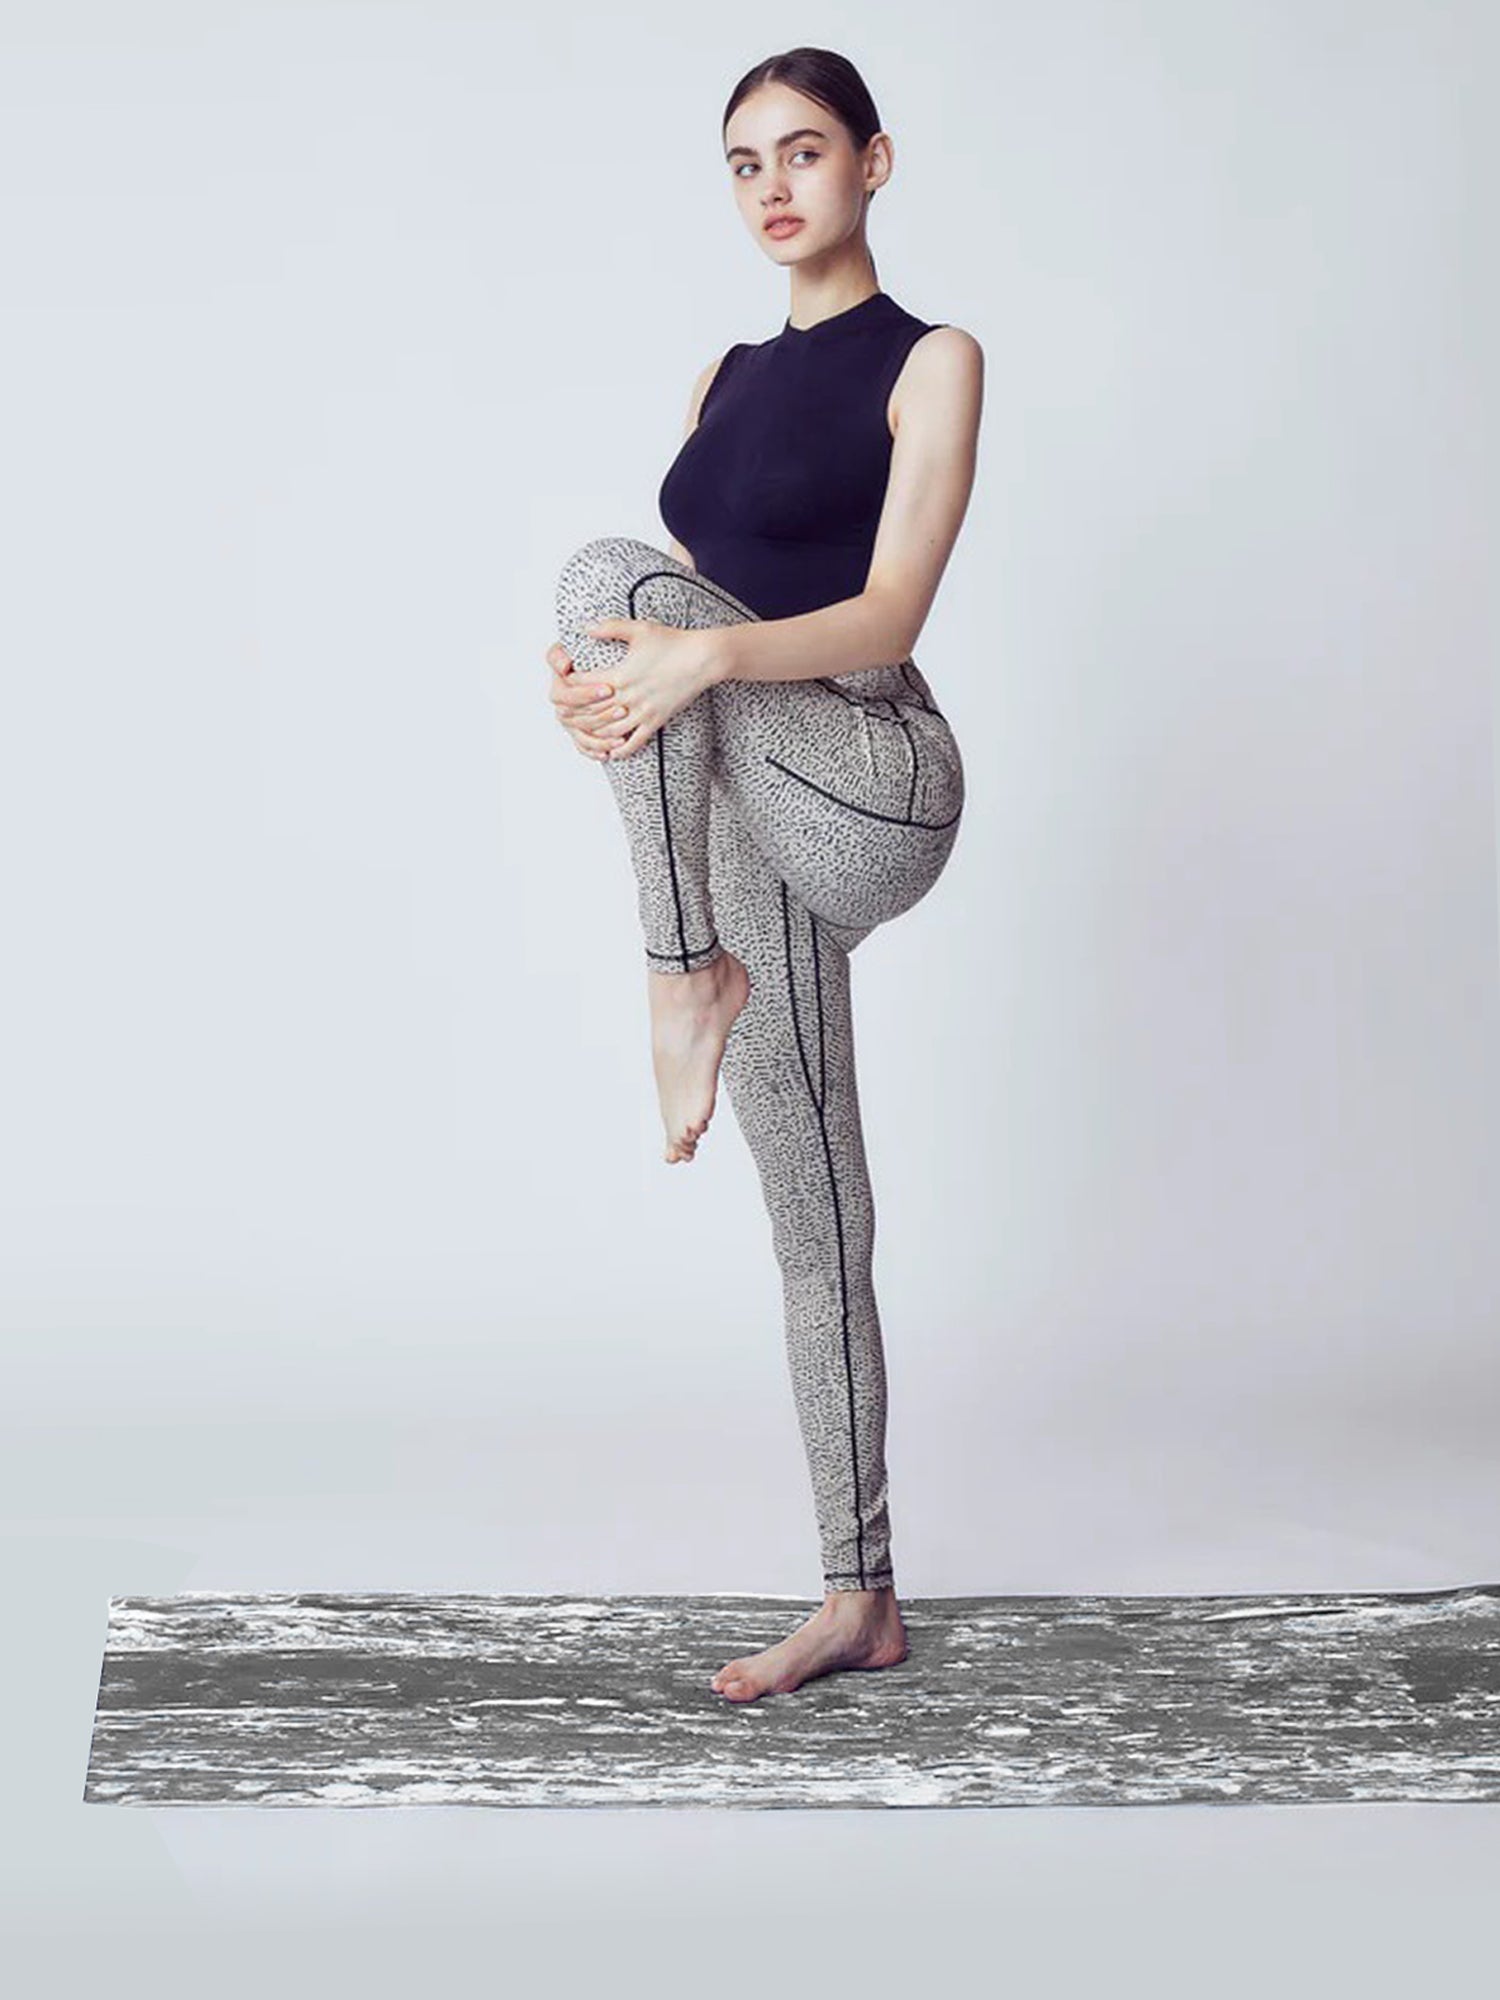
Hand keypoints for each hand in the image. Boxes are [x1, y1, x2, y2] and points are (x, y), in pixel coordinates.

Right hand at [546, 639, 620, 761]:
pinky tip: (608, 754)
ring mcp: (570, 720)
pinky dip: (595, 751)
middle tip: (622, 710)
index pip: (567, 694)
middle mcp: (562, 705)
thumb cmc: (587, 653)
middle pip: (576, 717)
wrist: (597, 663)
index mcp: (559, 684)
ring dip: (601, 737)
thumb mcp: (575, 646)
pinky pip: (583, 746)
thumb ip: (564, 653)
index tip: (608, 689)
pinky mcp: (579, 732)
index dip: (587, 694)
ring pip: (581, 734)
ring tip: (621, 737)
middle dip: (601, 715)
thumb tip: (564, 664)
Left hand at [567, 617, 722, 759]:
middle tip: (565, 715)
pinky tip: (612, 752)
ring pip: (609, 731)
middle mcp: (628, 696)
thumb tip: (585, 627)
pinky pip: (635, 741)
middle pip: (591, 712)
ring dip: (594, 734)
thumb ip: (609, 628)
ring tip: (583, 733)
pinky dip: (621, 749)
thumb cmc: (673, 641)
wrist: (703, 658)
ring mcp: (643, 711)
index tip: (563, 683)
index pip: (583, 684)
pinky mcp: (656, 720)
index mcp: (620, 674)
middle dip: (575, 714)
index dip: (569, 684)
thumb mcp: (638, 629)